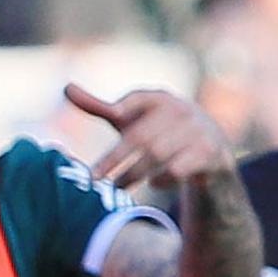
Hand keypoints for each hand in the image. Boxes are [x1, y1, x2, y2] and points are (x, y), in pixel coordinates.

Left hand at [63, 83, 236, 200]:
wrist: (211, 150)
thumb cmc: (158, 131)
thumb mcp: (131, 119)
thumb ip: (100, 107)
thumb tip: (66, 88)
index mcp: (159, 98)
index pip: (140, 98)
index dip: (127, 103)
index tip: (113, 112)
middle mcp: (180, 110)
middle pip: (141, 136)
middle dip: (115, 158)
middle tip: (93, 178)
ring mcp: (198, 131)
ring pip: (158, 155)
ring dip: (133, 173)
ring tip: (115, 188)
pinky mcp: (210, 153)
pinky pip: (181, 169)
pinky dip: (164, 178)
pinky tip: (153, 184)